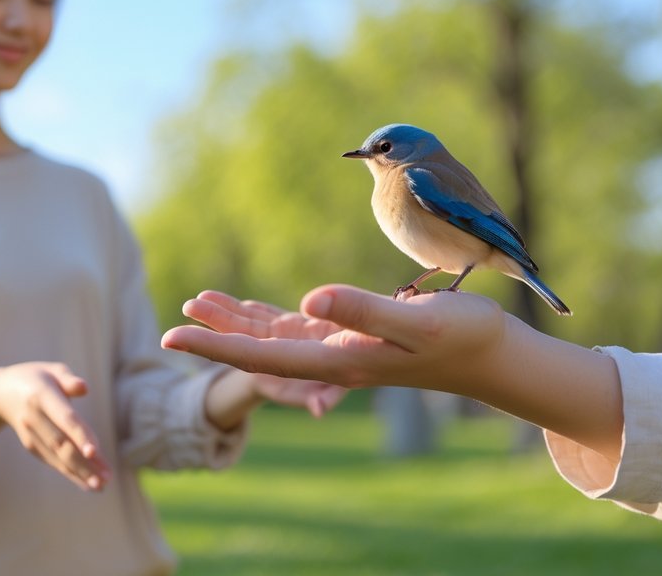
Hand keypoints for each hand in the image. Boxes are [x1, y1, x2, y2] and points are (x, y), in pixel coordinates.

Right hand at [0, 362, 111, 491]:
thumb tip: (85, 388)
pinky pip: (52, 461)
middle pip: (61, 444)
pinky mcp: (30, 445)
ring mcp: (30, 434)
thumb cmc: (36, 377)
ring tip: (101, 485)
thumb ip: (68, 379)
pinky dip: (69, 473)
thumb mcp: (51, 369)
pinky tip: (87, 482)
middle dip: (84, 463)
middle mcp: (34, 418)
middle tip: (105, 478)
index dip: (79, 435)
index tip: (95, 452)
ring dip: (79, 473)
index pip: (64, 418)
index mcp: (41, 396)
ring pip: (57, 457)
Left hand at [162, 285, 506, 394]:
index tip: (173, 337)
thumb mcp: (416, 320)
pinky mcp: (352, 337)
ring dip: (234, 322)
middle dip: (213, 337)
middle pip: (258, 349)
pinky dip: (266, 316)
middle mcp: (333, 359)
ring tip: (195, 303)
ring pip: (273, 336)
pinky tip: (246, 308)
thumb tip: (309, 301)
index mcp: (340, 360)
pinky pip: (296, 327)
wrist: (494, 355)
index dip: (216, 344)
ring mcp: (341, 349)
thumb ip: (364, 310)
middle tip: (167, 328)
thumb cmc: (464, 336)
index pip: (263, 354)